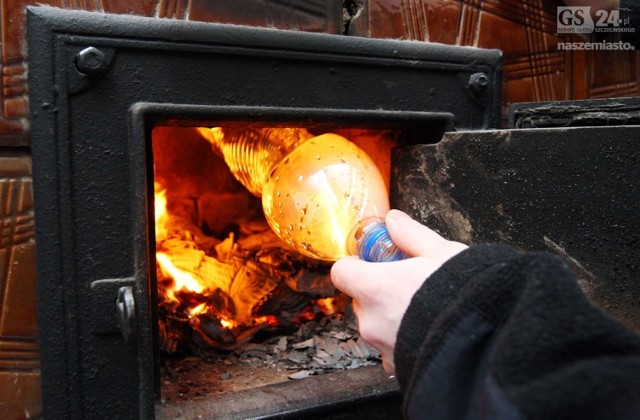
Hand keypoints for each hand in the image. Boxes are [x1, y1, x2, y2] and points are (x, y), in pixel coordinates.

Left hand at [330, 209, 467, 373]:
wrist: (486, 338)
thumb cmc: (463, 294)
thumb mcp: (440, 252)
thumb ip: (410, 235)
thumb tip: (394, 220)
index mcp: (374, 287)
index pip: (341, 273)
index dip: (355, 265)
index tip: (373, 261)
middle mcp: (371, 320)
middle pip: (360, 300)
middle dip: (378, 291)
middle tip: (406, 283)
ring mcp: (382, 346)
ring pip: (376, 326)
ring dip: (390, 317)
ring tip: (423, 308)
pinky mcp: (398, 366)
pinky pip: (391, 350)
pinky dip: (402, 340)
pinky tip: (427, 331)